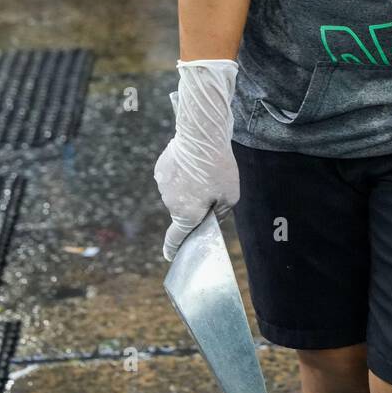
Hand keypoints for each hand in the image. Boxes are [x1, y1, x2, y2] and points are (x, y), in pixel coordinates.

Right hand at [154, 59, 239, 261]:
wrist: (200, 136)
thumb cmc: (218, 167)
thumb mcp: (231, 195)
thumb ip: (221, 212)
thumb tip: (212, 215)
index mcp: (186, 215)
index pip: (177, 238)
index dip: (174, 249)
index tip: (171, 256)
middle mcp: (171, 203)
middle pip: (183, 211)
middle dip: (195, 205)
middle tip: (212, 188)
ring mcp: (163, 186)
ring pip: (178, 192)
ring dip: (189, 186)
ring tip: (204, 169)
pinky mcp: (160, 169)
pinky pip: (172, 176)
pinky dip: (181, 172)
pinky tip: (193, 161)